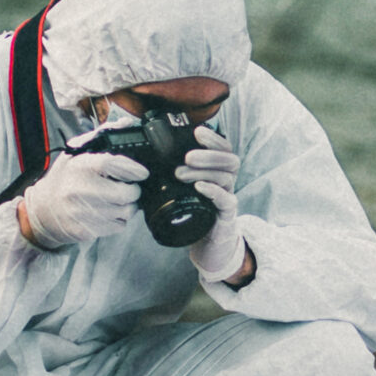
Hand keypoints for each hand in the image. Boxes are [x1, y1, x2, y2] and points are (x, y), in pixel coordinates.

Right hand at [20, 148, 146, 248]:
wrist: (43, 210)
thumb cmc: (64, 178)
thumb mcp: (76, 152)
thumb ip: (101, 136)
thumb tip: (126, 123)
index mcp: (80, 166)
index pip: (114, 164)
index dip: (133, 169)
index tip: (142, 172)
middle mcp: (80, 190)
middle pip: (127, 194)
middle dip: (133, 190)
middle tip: (128, 187)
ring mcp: (83, 213)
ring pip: (126, 212)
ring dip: (128, 206)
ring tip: (116, 199)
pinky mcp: (86, 231)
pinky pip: (118, 226)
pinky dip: (118, 219)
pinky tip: (107, 212)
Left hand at [181, 124, 249, 281]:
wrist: (208, 244)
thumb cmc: (194, 212)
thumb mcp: (184, 189)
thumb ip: (175, 173)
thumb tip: (146, 159)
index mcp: (219, 171)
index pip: (223, 148)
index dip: (213, 139)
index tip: (198, 131)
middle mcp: (227, 181)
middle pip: (229, 159)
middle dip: (208, 154)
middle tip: (187, 156)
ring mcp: (229, 197)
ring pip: (227, 176)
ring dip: (204, 171)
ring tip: (181, 173)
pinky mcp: (227, 214)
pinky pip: (226, 199)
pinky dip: (214, 191)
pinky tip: (200, 187)